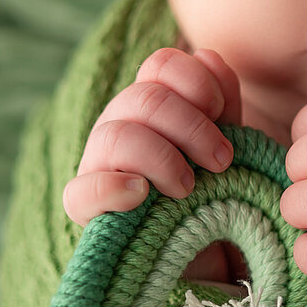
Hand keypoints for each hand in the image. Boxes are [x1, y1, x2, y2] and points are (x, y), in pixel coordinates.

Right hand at [62, 46, 241, 225]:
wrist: (204, 250)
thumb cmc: (213, 188)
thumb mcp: (225, 142)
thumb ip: (223, 101)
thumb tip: (207, 56)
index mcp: (151, 104)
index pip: (160, 65)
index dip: (194, 80)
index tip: (221, 112)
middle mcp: (119, 124)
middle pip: (144, 98)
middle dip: (191, 127)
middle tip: (222, 161)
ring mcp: (97, 163)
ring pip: (117, 136)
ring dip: (161, 158)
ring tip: (188, 188)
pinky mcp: (85, 208)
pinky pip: (81, 191)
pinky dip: (111, 188)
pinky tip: (142, 195)